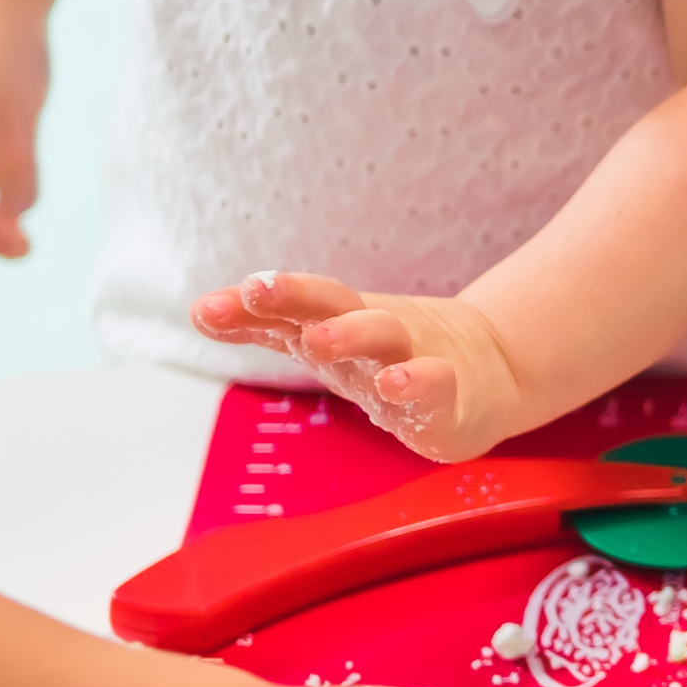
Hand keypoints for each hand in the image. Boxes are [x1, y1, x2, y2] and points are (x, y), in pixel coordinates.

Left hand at [193, 272, 529, 460]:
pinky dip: (415, 381)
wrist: (487, 372)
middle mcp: (372, 331)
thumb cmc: (388, 356)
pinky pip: (432, 385)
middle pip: (333, 304)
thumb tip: (200, 310)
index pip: (290, 305)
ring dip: (350, 332)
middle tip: (260, 288)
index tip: (208, 308)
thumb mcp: (324, 338)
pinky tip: (394, 382)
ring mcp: (412, 357)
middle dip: (296, 295)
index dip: (250, 307)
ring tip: (318, 339)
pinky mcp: (446, 397)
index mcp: (337, 320)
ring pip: (382, 335)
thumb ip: (266, 326)